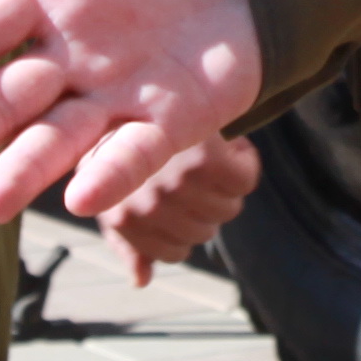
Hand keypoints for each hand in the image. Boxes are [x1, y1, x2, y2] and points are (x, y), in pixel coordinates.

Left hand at [97, 126, 261, 286]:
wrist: (140, 80)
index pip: (173, 253)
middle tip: (192, 171)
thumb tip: (141, 280)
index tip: (178, 198)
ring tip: (206, 154)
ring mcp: (174, 183)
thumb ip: (128, 240)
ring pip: (227, 210)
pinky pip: (243, 181)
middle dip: (204, 206)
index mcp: (120, 218)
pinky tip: (228, 144)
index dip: (184, 230)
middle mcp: (144, 204)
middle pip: (204, 233)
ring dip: (224, 185)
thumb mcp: (117, 192)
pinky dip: (243, 163)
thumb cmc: (121, 142)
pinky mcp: (205, 159)